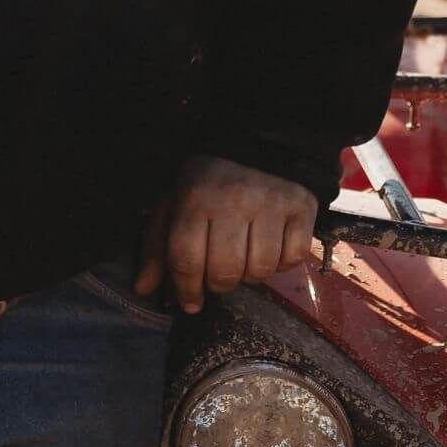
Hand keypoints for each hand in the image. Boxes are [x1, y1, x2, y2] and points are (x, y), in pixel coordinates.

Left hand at [134, 155, 316, 313]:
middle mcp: (233, 201)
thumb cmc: (207, 181)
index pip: (187, 260)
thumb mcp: (174, 203)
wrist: (256, 144)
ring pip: (261, 270)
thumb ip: (157, 246)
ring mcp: (271, 204)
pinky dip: (283, 262)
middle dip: (219, 283)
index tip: (191, 301)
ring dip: (251, 274)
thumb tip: (143, 289)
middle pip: (225, 271)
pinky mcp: (302, 208)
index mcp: (195, 199)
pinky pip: (293, 258)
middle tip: (219, 273)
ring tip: (245, 257)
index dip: (186, 288)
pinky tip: (271, 245)